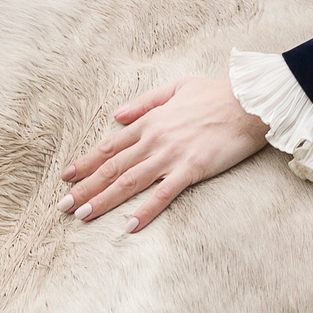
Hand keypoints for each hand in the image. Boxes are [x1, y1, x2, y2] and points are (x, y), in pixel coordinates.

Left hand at [59, 76, 267, 231]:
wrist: (250, 102)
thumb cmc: (217, 94)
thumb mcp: (176, 87)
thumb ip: (144, 102)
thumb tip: (117, 115)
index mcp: (150, 121)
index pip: (110, 146)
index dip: (86, 163)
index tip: (66, 177)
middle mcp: (154, 139)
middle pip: (112, 167)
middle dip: (85, 187)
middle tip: (63, 206)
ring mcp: (172, 155)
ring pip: (130, 181)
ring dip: (104, 199)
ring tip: (83, 215)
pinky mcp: (192, 169)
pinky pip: (164, 194)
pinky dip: (145, 210)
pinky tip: (129, 225)